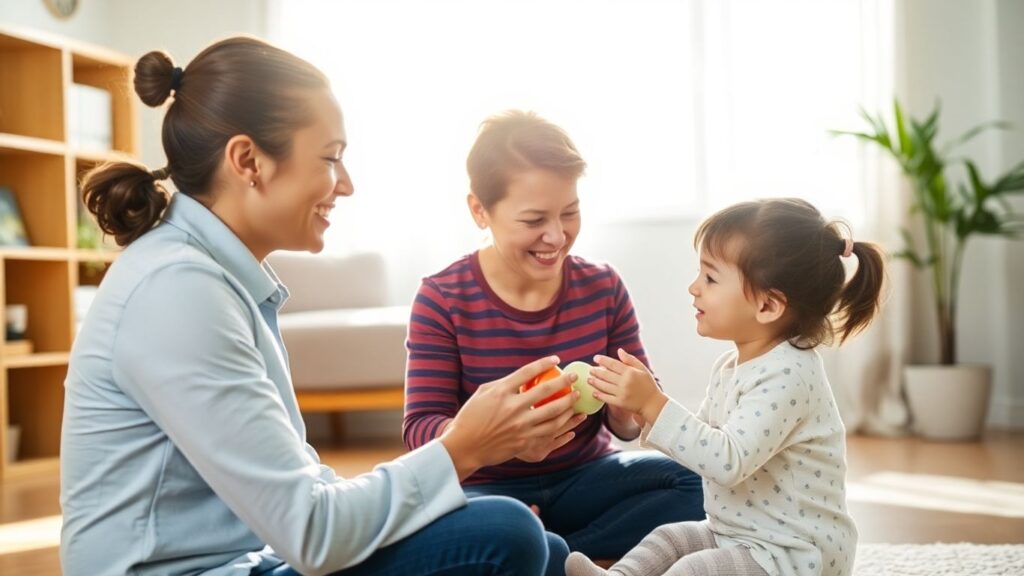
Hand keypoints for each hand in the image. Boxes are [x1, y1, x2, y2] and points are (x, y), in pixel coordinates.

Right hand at [440, 356, 579, 480]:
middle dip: (564, 381)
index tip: (556, 359)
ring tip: (575, 397)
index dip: (544, 363)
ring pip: (553, 413)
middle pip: (546, 390)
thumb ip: (505, 383)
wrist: (464, 446)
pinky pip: (549, 432)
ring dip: (568, 403)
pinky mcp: (524, 442)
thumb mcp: (484, 393)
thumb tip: (525, 376)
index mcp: (501, 392)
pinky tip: (569, 419)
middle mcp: (512, 407)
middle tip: (575, 377)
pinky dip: (562, 424)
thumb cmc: (471, 416)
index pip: (527, 372)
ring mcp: (520, 426)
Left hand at [590, 348, 667, 425]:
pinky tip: (594, 392)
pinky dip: (599, 395)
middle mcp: (625, 382)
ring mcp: (622, 393)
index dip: (603, 360)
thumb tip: (619, 350)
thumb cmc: (648, 384)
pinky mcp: (620, 403)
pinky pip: (606, 398)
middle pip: (606, 374)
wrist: (653, 403)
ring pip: (604, 386)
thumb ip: (630, 360)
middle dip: (596, 371)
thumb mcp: (642, 369)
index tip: (595, 358)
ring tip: (589, 379)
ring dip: (595, 382)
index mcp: (630, 372)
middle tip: (590, 369)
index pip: (613, 364)